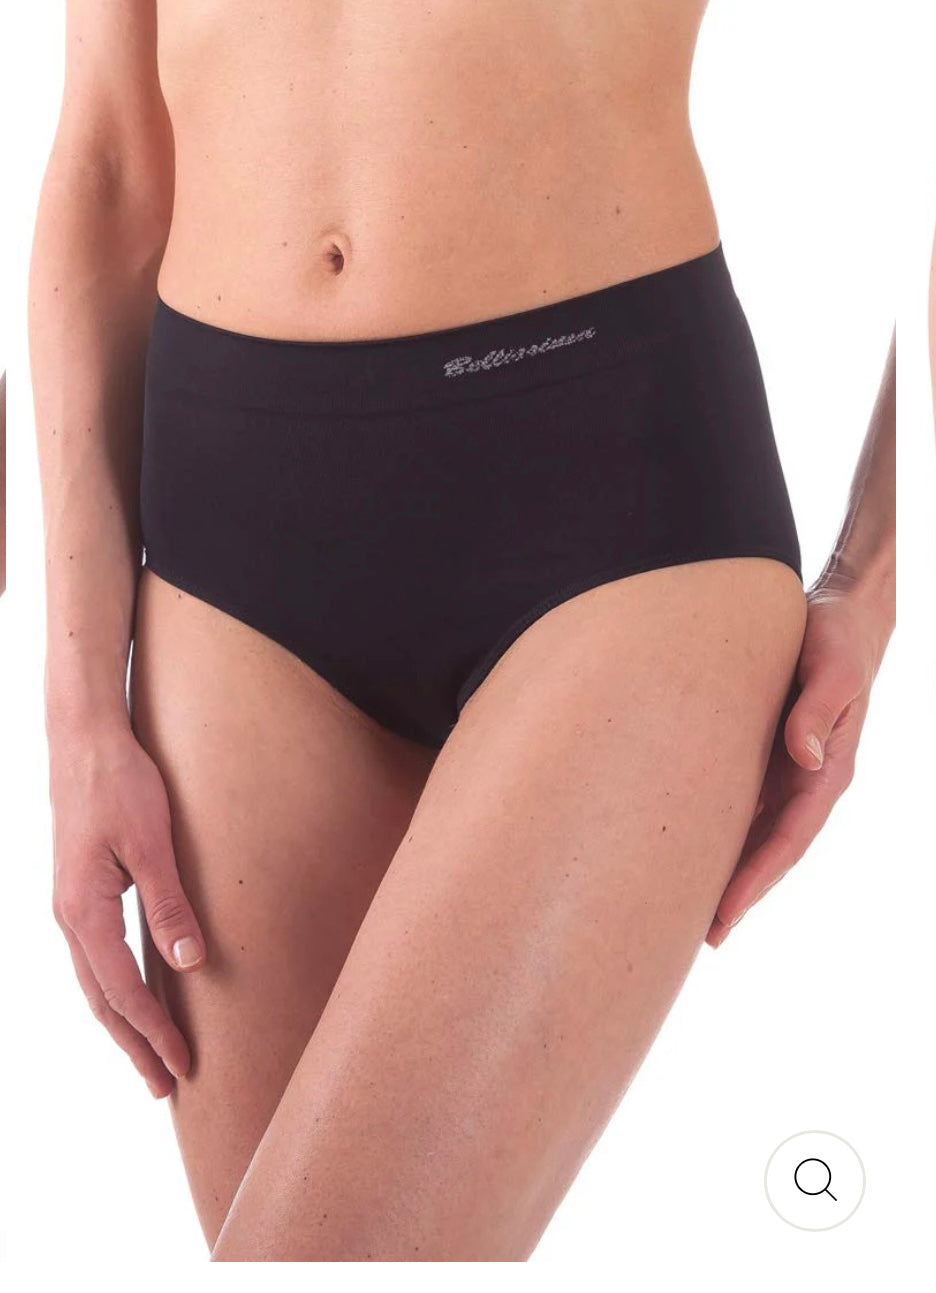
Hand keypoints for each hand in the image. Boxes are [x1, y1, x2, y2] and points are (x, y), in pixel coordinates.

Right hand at [49, 723, 206, 1095]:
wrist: (84, 738)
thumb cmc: (120, 783)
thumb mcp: (152, 843)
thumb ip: (169, 905)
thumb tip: (189, 965)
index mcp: (83, 910)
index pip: (122, 991)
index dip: (153, 1031)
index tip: (181, 1065)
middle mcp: (70, 916)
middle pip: (102, 999)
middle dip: (134, 1044)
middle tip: (164, 1085)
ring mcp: (71, 905)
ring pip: (95, 981)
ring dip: (123, 1021)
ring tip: (151, 1054)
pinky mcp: (81, 892)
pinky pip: (96, 956)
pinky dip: (115, 988)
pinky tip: (136, 996)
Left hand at [706, 568, 892, 947]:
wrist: (840, 612)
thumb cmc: (837, 637)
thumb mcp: (832, 668)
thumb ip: (819, 710)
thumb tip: (806, 756)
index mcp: (828, 769)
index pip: (789, 838)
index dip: (758, 876)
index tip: (727, 910)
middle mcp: (806, 778)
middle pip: (770, 848)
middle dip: (741, 892)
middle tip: (704, 935)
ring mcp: (787, 769)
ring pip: (755, 831)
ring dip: (729, 870)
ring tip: (693, 912)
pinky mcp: (767, 751)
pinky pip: (743, 801)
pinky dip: (722, 831)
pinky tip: (692, 850)